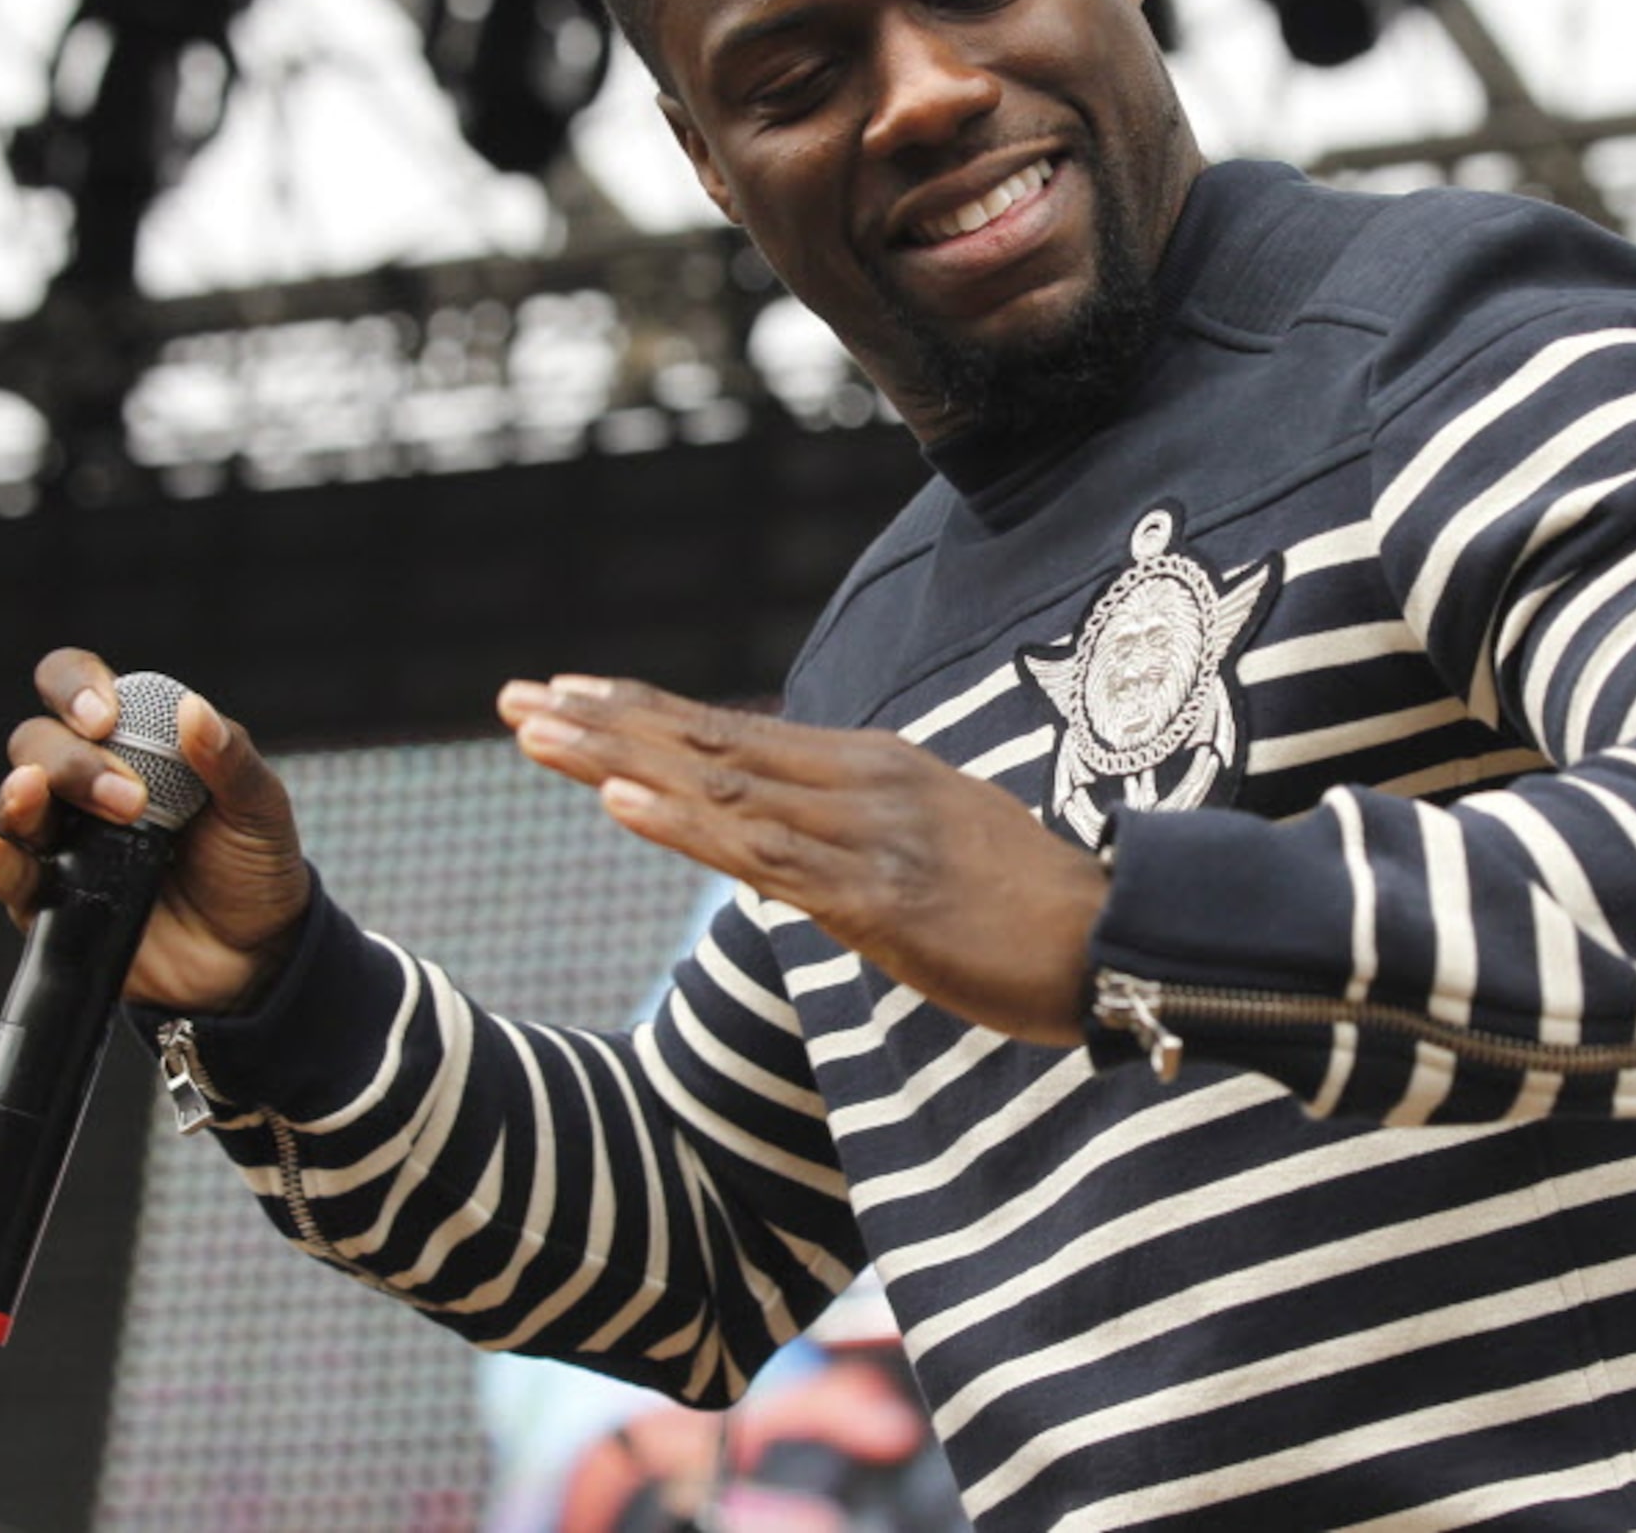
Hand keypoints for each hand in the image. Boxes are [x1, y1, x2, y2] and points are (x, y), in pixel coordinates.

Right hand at [0, 648, 310, 1015]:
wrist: (253, 955)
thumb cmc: (253, 866)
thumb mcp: (260, 809)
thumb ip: (231, 760)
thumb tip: (193, 709)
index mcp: (134, 743)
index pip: (78, 689)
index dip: (77, 688)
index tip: (106, 715)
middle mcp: (85, 785)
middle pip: (39, 743)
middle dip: (74, 761)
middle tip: (130, 801)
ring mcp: (64, 840)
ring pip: (16, 801)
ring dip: (22, 796)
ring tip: (34, 793)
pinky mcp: (50, 899)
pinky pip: (7, 874)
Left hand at [499, 677, 1106, 1045]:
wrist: (1122, 944)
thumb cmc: (1032, 909)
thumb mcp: (935, 845)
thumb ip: (860, 831)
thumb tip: (790, 839)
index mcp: (873, 769)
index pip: (735, 730)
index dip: (645, 711)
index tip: (566, 692)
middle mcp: (862, 785)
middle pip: (710, 744)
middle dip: (604, 722)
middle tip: (514, 699)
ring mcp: (868, 838)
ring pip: (718, 790)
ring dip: (616, 761)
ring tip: (534, 735)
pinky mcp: (878, 901)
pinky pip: (760, 859)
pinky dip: (681, 825)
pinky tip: (618, 801)